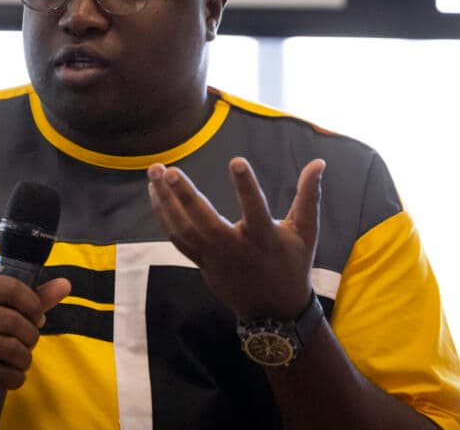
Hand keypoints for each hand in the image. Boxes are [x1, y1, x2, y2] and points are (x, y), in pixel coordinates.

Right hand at [0, 275, 70, 397]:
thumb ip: (26, 298)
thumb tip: (65, 285)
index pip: (11, 288)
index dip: (33, 305)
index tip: (37, 318)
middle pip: (14, 321)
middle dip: (31, 337)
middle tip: (28, 343)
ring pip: (11, 349)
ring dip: (24, 360)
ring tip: (21, 360)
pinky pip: (1, 373)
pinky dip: (15, 378)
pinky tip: (11, 376)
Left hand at [147, 157, 324, 319]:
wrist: (274, 311)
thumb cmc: (291, 264)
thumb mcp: (305, 231)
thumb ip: (309, 195)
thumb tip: (319, 162)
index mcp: (264, 238)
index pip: (255, 208)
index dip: (246, 186)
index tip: (236, 160)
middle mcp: (235, 248)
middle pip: (204, 221)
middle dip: (185, 195)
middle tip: (168, 171)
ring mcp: (213, 257)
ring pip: (183, 229)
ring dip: (165, 201)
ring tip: (154, 172)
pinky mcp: (200, 262)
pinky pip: (176, 237)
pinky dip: (163, 214)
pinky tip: (155, 192)